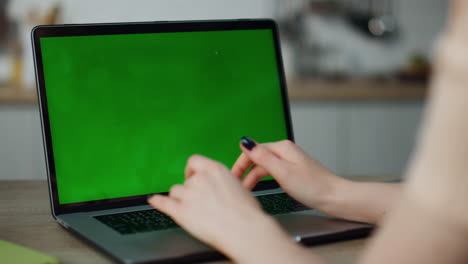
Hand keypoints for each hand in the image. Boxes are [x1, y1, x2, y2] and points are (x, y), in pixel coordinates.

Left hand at [147, 154, 293, 261]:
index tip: (192, 175)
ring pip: (175, 191)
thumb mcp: (239, 186)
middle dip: (190, 190)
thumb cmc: (247, 213)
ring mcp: (189, 195)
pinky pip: (163, 203)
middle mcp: (200, 179)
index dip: (191, 170)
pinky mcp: (181, 211)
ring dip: (180, 198)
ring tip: (190, 208)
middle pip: (186, 180)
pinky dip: (157, 201)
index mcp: (215, 170)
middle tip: (199, 201)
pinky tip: (154, 200)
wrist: (245, 230)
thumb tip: (219, 186)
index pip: (194, 161)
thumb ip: (224, 182)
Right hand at [232, 137, 348, 209]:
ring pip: (264, 167)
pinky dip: (263, 181)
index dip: (240, 164)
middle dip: (245, 172)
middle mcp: (285, 151)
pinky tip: (260, 189)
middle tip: (236, 188)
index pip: (252, 151)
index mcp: (282, 148)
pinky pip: (272, 173)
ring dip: (253, 178)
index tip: (231, 177)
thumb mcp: (282, 172)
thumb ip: (262, 156)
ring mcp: (290, 161)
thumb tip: (245, 141)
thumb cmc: (312, 187)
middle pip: (257, 159)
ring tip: (245, 192)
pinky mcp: (293, 171)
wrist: (334, 197)